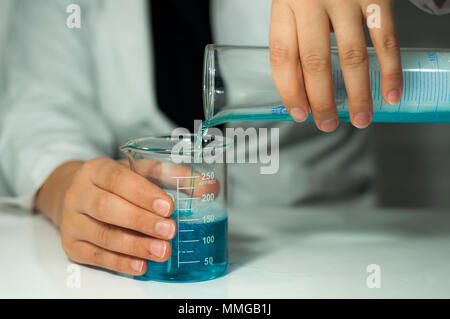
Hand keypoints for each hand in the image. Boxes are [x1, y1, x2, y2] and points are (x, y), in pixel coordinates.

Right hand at [36, 157, 175, 275]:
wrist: (79, 196)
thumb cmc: (116, 184)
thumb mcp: (140, 171)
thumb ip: (173, 175)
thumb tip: (209, 187)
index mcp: (96, 169)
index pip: (117, 179)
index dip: (143, 193)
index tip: (167, 206)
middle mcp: (79, 193)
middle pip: (106, 208)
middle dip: (141, 221)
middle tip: (170, 230)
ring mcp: (72, 221)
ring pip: (102, 235)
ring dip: (134, 245)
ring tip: (162, 250)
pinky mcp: (72, 245)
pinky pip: (96, 256)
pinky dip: (120, 263)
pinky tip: (141, 265)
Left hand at [270, 0, 401, 131]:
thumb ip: (292, 32)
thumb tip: (298, 82)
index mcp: (285, 4)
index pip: (281, 56)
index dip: (289, 90)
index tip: (298, 113)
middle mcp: (312, 2)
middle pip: (314, 62)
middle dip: (321, 100)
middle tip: (327, 124)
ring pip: (351, 56)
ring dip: (357, 93)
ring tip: (360, 119)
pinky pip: (385, 39)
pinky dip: (390, 69)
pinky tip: (390, 94)